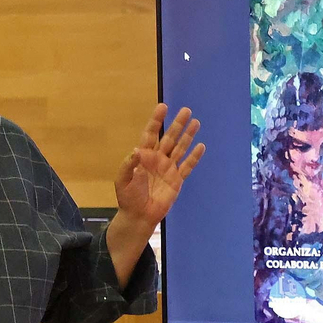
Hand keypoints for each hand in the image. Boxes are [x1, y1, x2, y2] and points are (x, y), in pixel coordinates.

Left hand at [115, 104, 205, 228]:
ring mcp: (168, 168)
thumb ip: (129, 164)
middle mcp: (158, 158)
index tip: (163, 107)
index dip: (156, 120)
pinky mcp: (176, 180)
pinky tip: (200, 146)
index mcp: (143, 155)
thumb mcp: (122, 180)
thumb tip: (137, 150)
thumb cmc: (128, 197)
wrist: (138, 216)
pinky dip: (194, 157)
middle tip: (186, 110)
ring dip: (188, 136)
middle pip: (169, 137)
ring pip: (180, 148)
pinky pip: (187, 166)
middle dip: (177, 124)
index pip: (151, 134)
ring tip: (196, 122)